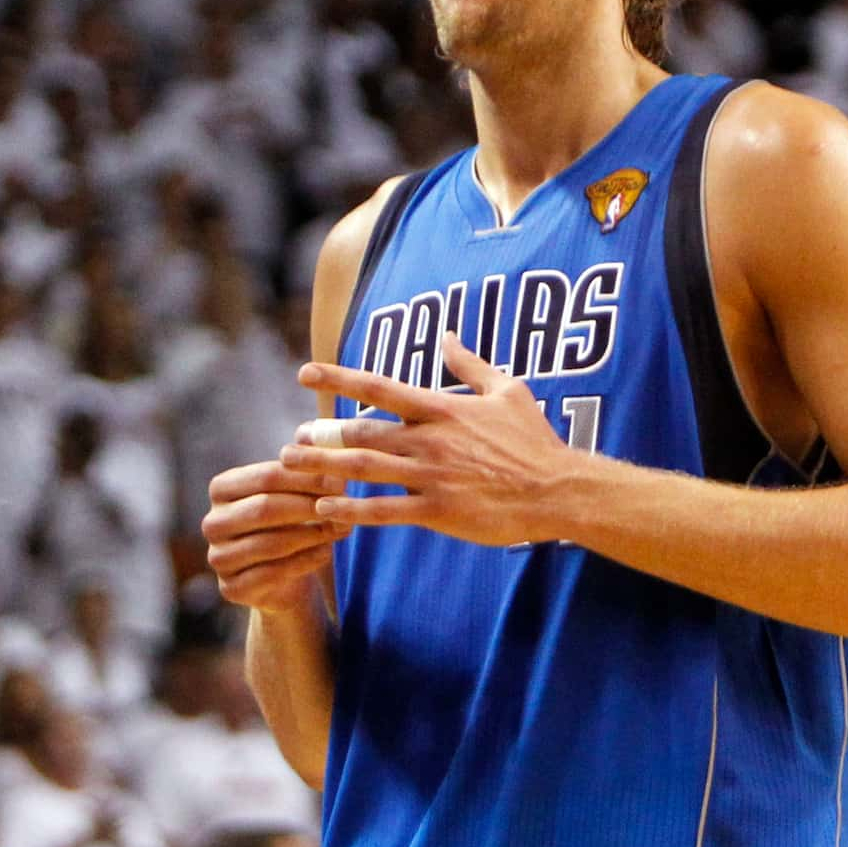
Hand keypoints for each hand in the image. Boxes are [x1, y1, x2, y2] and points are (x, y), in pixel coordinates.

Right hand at [202, 457, 348, 611]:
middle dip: (310, 507)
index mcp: (222, 489)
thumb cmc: (295, 522)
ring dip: (312, 535)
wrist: (286, 576)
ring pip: (271, 543)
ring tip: (342, 529)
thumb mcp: (298, 492)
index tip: (342, 481)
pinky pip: (273, 573)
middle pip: (265, 508)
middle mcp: (212, 522)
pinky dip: (305, 561)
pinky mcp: (231, 588)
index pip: (266, 476)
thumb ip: (307, 467)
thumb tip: (324, 443)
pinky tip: (327, 553)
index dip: (307, 478)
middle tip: (346, 506)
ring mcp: (218, 557)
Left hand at [287, 333, 572, 547]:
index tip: (305, 372)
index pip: (379, 388)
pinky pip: (384, 510)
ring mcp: (431, 476)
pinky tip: (323, 510)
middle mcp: (429, 440)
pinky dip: (351, 509)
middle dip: (323, 434)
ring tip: (290, 466)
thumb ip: (471, 364)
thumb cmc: (535, 441)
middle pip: (361, 432)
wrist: (558, 489)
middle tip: (296, 438)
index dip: (338, 378)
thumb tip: (448, 335)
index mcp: (442, 409)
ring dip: (323, 466)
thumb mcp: (508, 391)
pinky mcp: (437, 510)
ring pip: (364, 469)